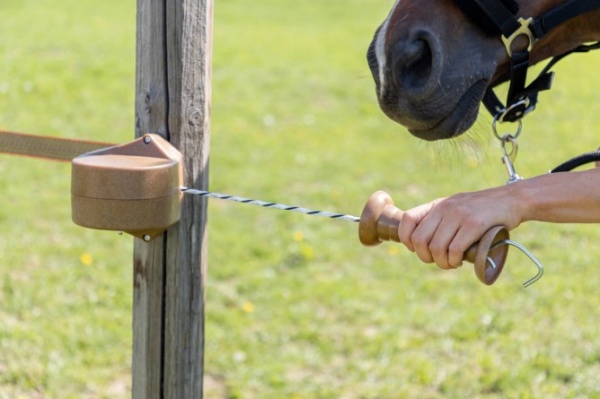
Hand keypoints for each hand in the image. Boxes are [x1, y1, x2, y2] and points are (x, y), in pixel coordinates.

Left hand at [397, 186, 522, 269]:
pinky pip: (454, 249)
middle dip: (426, 257)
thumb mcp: (456, 208)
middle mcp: (445, 208)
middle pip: (420, 239)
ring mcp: (459, 215)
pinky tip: (460, 260)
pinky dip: (454, 260)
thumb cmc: (482, 210)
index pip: (407, 219)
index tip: (417, 249)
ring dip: (442, 263)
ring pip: (436, 248)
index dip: (407, 239)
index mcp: (437, 205)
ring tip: (452, 263)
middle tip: (439, 261)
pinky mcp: (475, 224)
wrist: (512, 200)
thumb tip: (419, 243)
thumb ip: (439, 220)